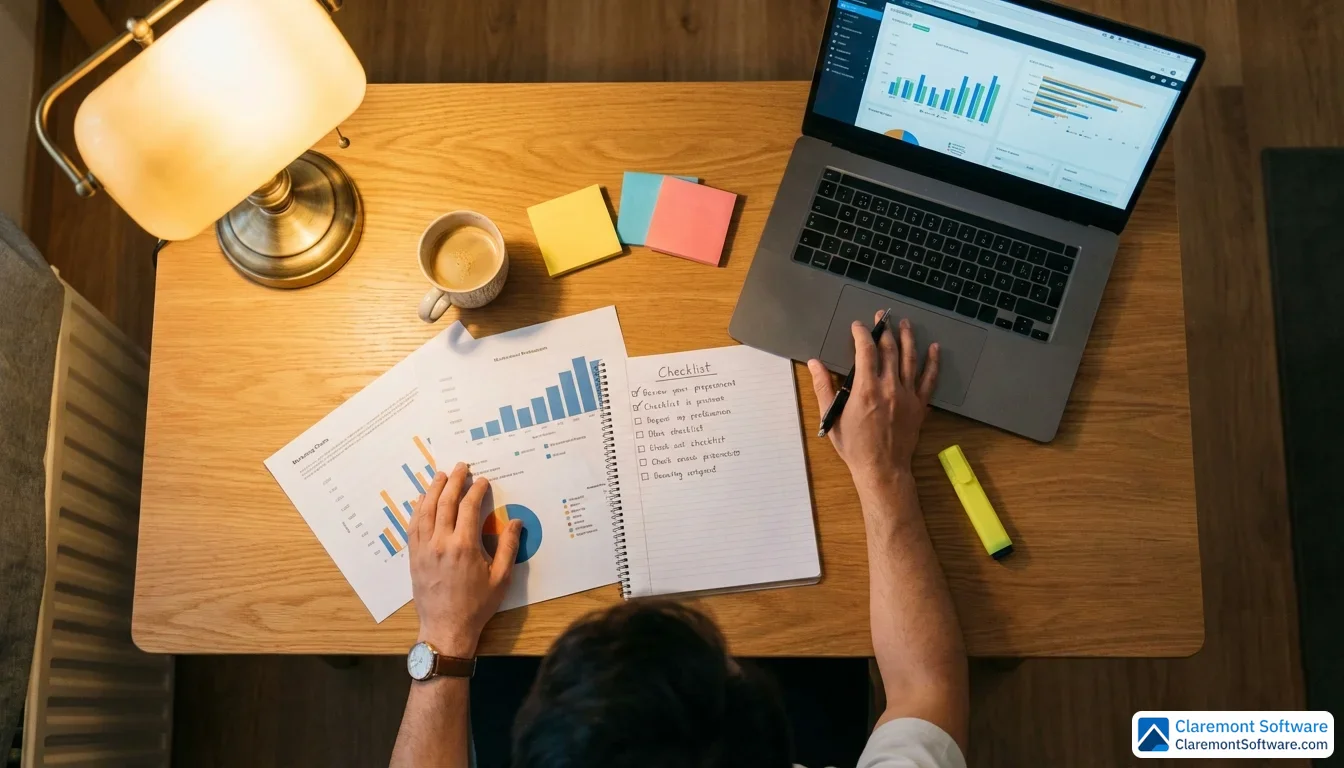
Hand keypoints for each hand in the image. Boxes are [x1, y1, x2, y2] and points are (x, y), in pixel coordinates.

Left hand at [409, 462, 521, 656]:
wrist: (446, 628)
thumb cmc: (477, 605)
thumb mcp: (500, 578)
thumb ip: (508, 547)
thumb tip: (516, 522)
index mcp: (464, 546)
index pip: (469, 507)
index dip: (476, 490)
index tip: (482, 480)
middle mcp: (441, 542)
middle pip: (445, 502)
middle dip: (454, 481)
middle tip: (461, 467)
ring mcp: (424, 548)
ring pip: (425, 510)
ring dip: (432, 489)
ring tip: (440, 475)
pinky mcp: (413, 556)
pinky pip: (413, 526)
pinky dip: (417, 509)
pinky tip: (420, 500)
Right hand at [807, 313, 939, 491]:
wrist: (882, 468)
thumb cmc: (854, 446)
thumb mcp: (831, 418)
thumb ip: (823, 387)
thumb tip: (814, 363)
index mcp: (865, 389)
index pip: (865, 351)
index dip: (861, 334)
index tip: (858, 326)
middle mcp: (889, 387)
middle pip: (889, 350)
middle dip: (884, 330)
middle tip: (882, 317)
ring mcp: (907, 395)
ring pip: (910, 359)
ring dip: (908, 338)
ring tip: (905, 323)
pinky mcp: (919, 405)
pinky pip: (929, 379)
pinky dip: (932, 362)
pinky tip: (934, 348)